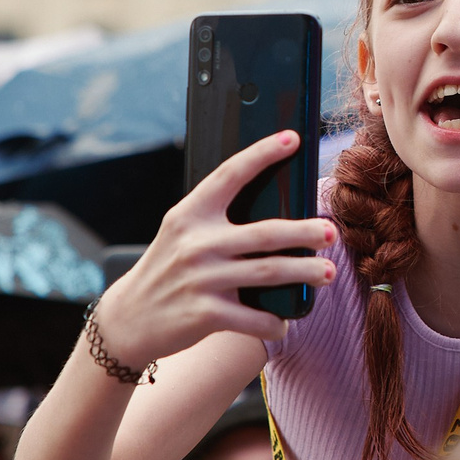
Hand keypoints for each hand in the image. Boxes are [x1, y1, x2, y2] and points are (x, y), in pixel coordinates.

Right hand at [90, 131, 338, 358]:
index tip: (291, 138)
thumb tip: (278, 214)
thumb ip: (216, 221)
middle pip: (264, 234)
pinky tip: (285, 322)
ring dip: (304, 273)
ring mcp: (201, 279)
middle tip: (331, 231)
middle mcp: (196, 243)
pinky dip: (274, 322)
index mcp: (190, 215)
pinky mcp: (205, 313)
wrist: (129, 318)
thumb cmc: (167, 270)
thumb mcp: (181, 235)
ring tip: (328, 272)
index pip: (230, 175)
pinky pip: (252, 318)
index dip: (261, 154)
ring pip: (268, 274)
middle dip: (304, 232)